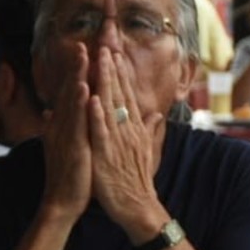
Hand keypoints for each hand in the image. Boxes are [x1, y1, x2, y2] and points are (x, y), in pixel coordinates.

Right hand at [40, 43, 93, 218]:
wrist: (62, 202)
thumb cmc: (69, 176)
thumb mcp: (63, 146)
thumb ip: (58, 127)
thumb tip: (49, 112)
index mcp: (63, 127)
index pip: (70, 95)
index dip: (76, 73)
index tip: (83, 52)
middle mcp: (61, 127)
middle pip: (69, 92)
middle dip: (76, 67)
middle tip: (81, 43)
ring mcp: (65, 135)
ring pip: (72, 101)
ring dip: (76, 76)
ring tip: (82, 55)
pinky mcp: (72, 146)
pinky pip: (76, 120)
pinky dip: (78, 103)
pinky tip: (83, 87)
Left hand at [86, 48, 163, 234]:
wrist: (138, 207)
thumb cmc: (137, 179)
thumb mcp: (146, 150)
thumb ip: (149, 129)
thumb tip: (156, 114)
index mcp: (134, 127)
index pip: (128, 94)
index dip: (121, 72)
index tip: (115, 50)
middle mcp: (128, 129)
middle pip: (120, 93)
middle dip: (113, 68)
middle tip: (107, 43)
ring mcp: (118, 141)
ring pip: (111, 106)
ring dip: (106, 82)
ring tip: (101, 60)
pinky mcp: (107, 155)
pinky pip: (102, 132)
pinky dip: (98, 115)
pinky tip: (93, 98)